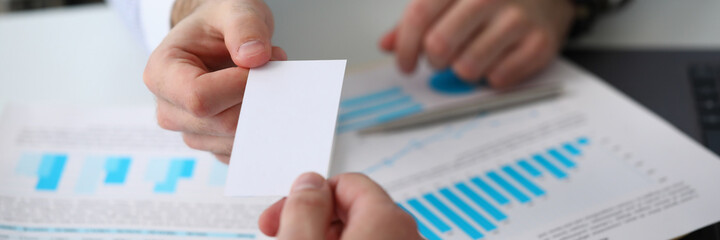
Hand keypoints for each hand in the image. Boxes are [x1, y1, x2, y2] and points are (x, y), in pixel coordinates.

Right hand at [143, 0, 286, 162]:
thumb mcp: (234, 10)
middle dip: (257, 97)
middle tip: (270, 65)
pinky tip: (260, 100)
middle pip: (223, 123)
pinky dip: (261, 126)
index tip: (260, 63)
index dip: (239, 86)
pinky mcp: (214, 144)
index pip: (199, 98)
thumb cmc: (219, 26)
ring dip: (263, 111)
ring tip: (263, 79)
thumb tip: (254, 57)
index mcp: (162, 74)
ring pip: (237, 139)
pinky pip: (243, 148)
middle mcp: (170, 110)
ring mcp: (192, 132)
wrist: (218, 40)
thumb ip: (245, 27)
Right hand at [259, 172, 421, 239]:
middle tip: (284, 236)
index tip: (281, 217)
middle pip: (358, 210)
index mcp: (388, 220)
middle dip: (317, 221)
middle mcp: (409, 236)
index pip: (348, 182)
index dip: (308, 197)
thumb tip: (309, 182)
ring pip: (366, 234)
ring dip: (331, 238)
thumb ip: (304, 207)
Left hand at [380, 0, 573, 87]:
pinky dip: (492, 77)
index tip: (405, 65)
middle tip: (441, 59)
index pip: (419, 15)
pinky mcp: (540, 43)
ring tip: (472, 57)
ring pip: (468, 68)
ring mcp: (517, 19)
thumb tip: (387, 44)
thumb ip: (419, 19)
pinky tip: (497, 61)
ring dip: (463, 71)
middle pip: (440, 45)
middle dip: (434, 61)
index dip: (406, 47)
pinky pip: (499, 79)